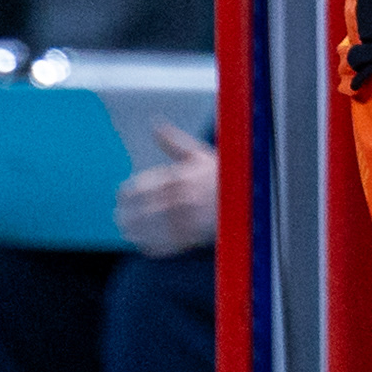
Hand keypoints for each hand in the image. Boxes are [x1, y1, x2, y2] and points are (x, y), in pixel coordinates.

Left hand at [117, 123, 217, 257]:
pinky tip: (145, 245)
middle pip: (140, 211)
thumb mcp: (200, 154)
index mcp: (177, 178)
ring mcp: (187, 220)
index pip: (139, 188)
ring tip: (127, 232)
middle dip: (126, 216)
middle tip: (119, 218)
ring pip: (151, 230)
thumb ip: (174, 143)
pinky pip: (167, 245)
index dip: (126, 195)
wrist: (252, 197)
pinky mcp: (195, 237)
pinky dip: (153, 246)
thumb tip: (156, 126)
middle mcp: (179, 199)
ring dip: (136, 232)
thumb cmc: (224, 174)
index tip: (121, 198)